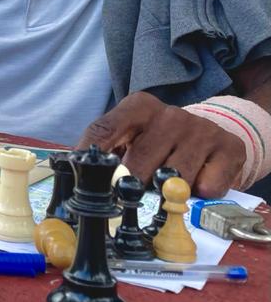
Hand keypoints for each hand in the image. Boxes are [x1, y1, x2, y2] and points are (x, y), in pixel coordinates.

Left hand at [76, 91, 244, 197]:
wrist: (212, 136)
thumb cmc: (159, 141)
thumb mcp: (131, 137)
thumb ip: (106, 149)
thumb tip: (73, 170)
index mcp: (139, 106)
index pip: (104, 130)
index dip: (90, 157)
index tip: (81, 177)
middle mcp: (170, 114)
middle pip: (137, 164)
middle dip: (130, 186)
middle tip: (129, 195)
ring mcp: (201, 130)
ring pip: (172, 179)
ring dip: (166, 192)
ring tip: (166, 185)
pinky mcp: (229, 148)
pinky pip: (206, 187)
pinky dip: (198, 194)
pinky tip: (196, 182)